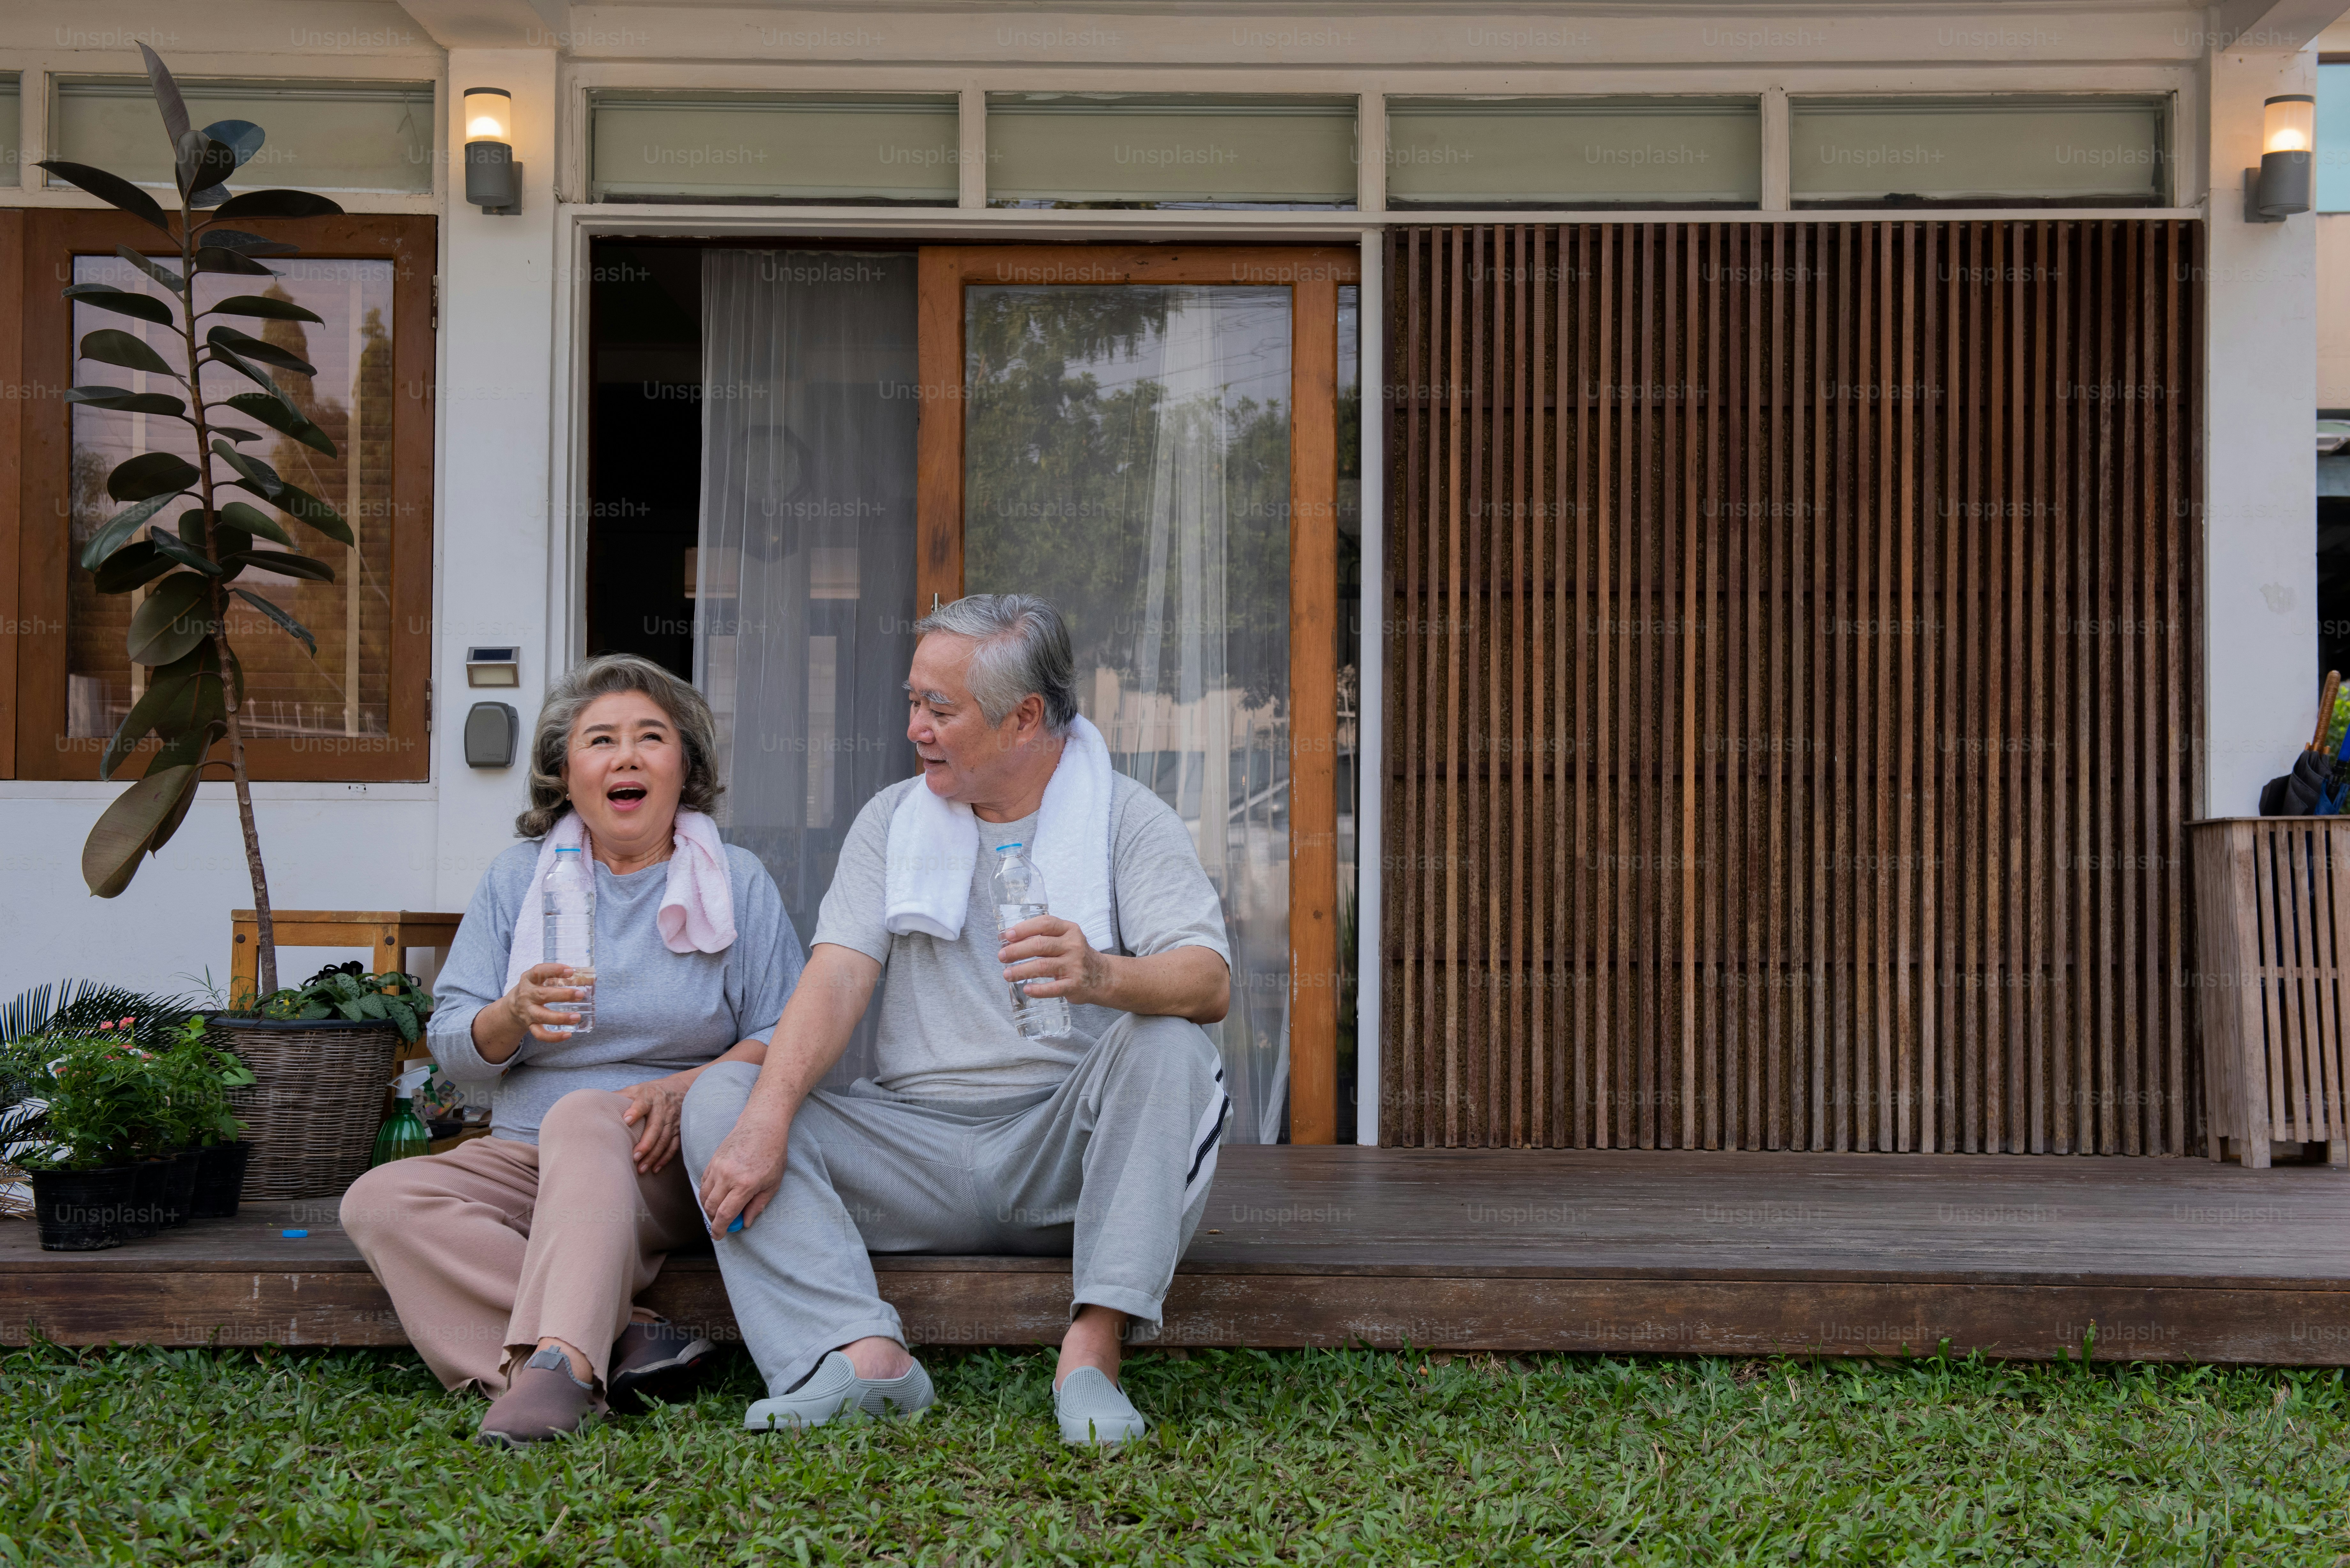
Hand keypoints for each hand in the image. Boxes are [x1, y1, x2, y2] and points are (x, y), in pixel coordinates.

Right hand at [505, 962, 591, 1042]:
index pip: (538, 972)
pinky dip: (553, 1037)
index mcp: (529, 979)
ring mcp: (527, 1011)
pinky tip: (568, 1034)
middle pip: (542, 995)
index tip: (570, 971)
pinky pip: (540, 1034)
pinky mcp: (530, 1025)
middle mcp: (526, 995)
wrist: (512, 1007)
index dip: (554, 970)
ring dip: (560, 1017)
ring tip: (577, 1017)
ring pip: (542, 1016)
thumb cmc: (534, 989)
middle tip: (580, 995)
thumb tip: (591, 979)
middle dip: (562, 995)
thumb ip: (560, 977)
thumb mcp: (541, 979)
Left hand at [617, 1072, 690, 1174]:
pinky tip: (655, 1168)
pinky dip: (665, 1158)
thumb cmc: (651, 1091)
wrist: (680, 1088)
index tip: (626, 1121)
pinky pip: (673, 1146)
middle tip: (634, 1158)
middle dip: (646, 1143)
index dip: (636, 1111)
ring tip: (641, 1169)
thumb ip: (620, 1097)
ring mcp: (672, 1121)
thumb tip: (596, 1103)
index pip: (643, 1104)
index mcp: (650, 1097)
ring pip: (664, 1140)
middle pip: (655, 1127)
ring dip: (654, 1155)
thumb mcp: (636, 1089)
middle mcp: (663, 1109)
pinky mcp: (679, 1130)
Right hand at [697, 1113, 788, 1237]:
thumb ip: (758, 1205)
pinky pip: (703, 1182)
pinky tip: (716, 1195)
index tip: (719, 1236)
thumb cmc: (773, 1153)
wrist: (763, 1125)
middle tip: (720, 1225)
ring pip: (703, 1195)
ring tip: (718, 1211)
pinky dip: (706, 1192)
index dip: (719, 1229)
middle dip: (713, 1220)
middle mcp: (727, 1176)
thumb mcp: (773, 1183)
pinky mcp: (712, 1159)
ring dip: (708, 1207)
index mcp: (745, 1184)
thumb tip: (745, 1223)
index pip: (724, 1214)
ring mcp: (717, 1167)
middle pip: (710, 1207)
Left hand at [998, 915, 1110, 1007]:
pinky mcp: (1074, 985)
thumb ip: (1043, 937)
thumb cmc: (1075, 955)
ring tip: (1007, 974)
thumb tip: (1008, 939)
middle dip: (1016, 951)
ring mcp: (1074, 965)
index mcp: (1069, 930)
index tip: (1007, 935)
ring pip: (1043, 966)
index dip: (1024, 928)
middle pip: (1040, 945)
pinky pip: (1053, 988)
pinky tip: (1026, 989)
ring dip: (1021, 970)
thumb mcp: (1065, 938)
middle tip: (1002, 956)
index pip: (1045, 924)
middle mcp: (1073, 945)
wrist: (1102, 976)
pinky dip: (1038, 990)